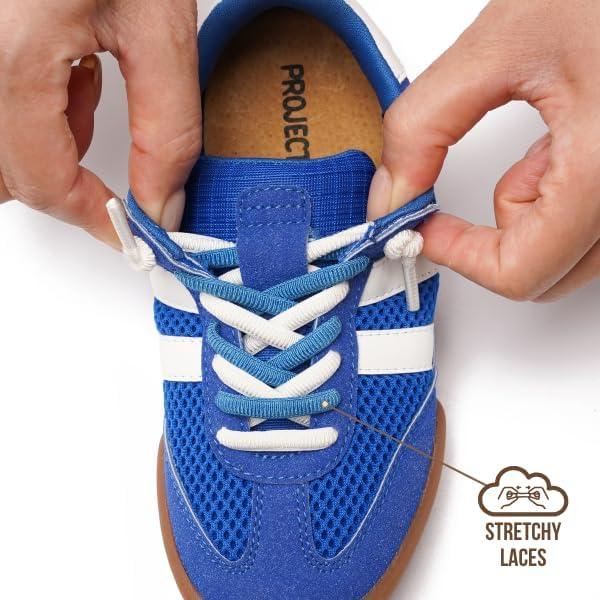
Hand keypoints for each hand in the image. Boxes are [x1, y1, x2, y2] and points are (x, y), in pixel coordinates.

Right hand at [0, 0, 200, 245]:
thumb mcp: (159, 28)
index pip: (44, 183)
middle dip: (62, 181)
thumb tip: (163, 206)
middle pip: (7, 175)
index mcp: (13, 58)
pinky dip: (32, 107)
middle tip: (109, 149)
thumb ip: (165, 129)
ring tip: (89, 81)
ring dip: (45, 142)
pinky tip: (70, 61)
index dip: (94, 217)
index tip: (130, 231)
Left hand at [369, 0, 599, 300]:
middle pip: (546, 273)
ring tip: (545, 141)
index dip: (458, 256)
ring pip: (573, 253)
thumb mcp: (500, 46)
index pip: (519, 272)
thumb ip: (426, 126)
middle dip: (498, 233)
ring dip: (536, 211)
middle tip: (483, 181)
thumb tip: (391, 195)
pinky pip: (596, 221)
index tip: (427, 228)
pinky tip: (570, 142)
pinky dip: (566, 196)